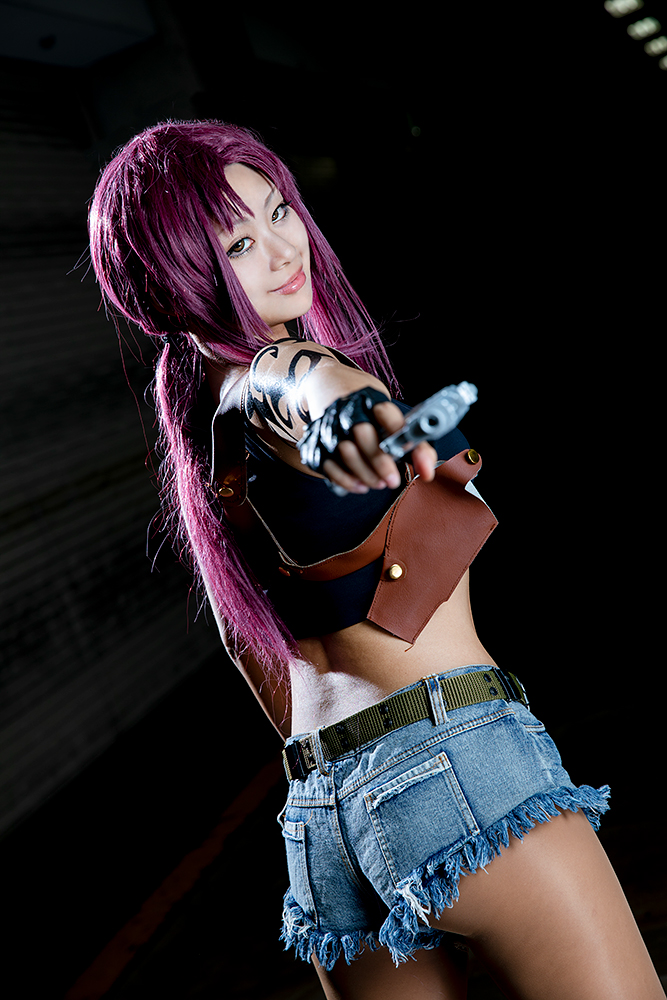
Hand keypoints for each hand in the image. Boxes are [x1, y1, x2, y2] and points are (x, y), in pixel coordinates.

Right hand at [322, 400, 437, 494]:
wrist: (332, 394)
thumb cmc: (372, 418)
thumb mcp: (394, 423)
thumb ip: (415, 445)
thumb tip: (427, 472)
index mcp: (370, 402)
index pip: (386, 414)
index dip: (399, 433)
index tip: (411, 457)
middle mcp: (347, 410)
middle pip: (362, 433)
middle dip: (379, 462)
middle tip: (393, 481)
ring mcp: (328, 426)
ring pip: (345, 452)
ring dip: (365, 474)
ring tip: (379, 483)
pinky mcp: (315, 443)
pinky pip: (328, 466)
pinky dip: (346, 481)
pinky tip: (361, 485)